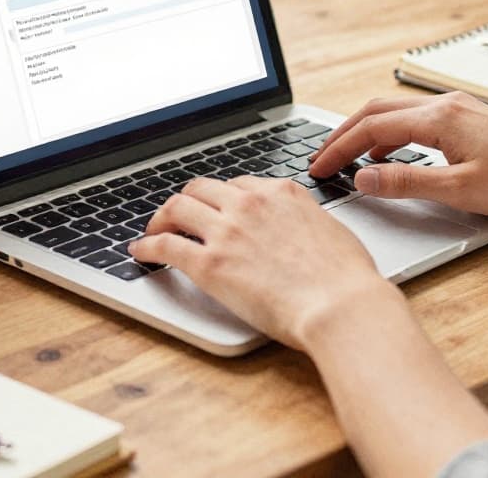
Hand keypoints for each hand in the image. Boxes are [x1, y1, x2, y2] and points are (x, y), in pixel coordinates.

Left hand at [127, 176, 396, 348]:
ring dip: (161, 218)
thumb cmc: (347, 279)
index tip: (215, 209)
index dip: (221, 198)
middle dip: (186, 200)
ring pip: (177, 207)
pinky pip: (165, 246)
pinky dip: (147, 246)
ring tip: (154, 231)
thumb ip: (306, 223)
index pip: (239, 184)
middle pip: (201, 188)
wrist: (340, 304)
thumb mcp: (331, 231)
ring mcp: (227, 231)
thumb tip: (302, 232)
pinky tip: (140, 252)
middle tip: (177, 216)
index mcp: (281, 193)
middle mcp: (250, 203)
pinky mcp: (210, 263)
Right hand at [309, 92, 487, 217]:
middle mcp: (445, 105)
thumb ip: (405, 183)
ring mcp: (458, 108)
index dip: (339, 149)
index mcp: (438, 118)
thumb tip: (363, 178)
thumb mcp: (459, 190)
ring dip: (367, 132)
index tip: (319, 167)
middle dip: (344, 135)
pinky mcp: (468, 117)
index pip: (371, 128)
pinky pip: (416, 118)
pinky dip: (391, 133)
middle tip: (321, 159)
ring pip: (395, 113)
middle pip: (376, 111)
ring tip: (347, 158)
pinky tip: (390, 155)